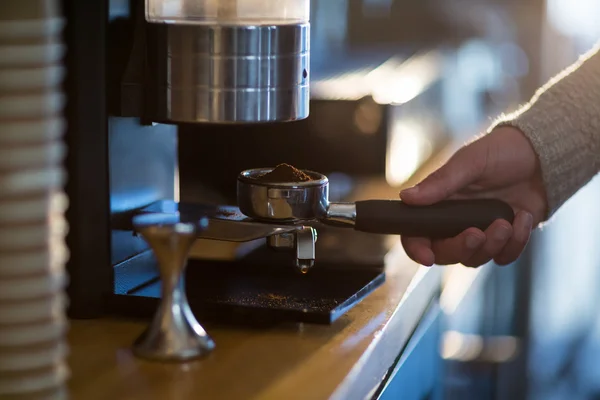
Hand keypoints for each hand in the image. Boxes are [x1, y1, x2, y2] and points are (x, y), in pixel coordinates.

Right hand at [399, 126, 546, 266]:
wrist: (543, 156)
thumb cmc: (501, 151)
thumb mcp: (470, 162)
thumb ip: (439, 182)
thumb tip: (406, 197)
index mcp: (439, 203)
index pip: (416, 233)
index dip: (416, 248)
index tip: (427, 257)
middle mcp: (454, 222)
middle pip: (445, 253)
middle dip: (461, 248)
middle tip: (477, 234)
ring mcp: (480, 232)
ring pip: (474, 259)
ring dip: (491, 245)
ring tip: (506, 222)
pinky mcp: (505, 240)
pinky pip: (503, 257)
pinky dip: (516, 243)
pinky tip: (523, 217)